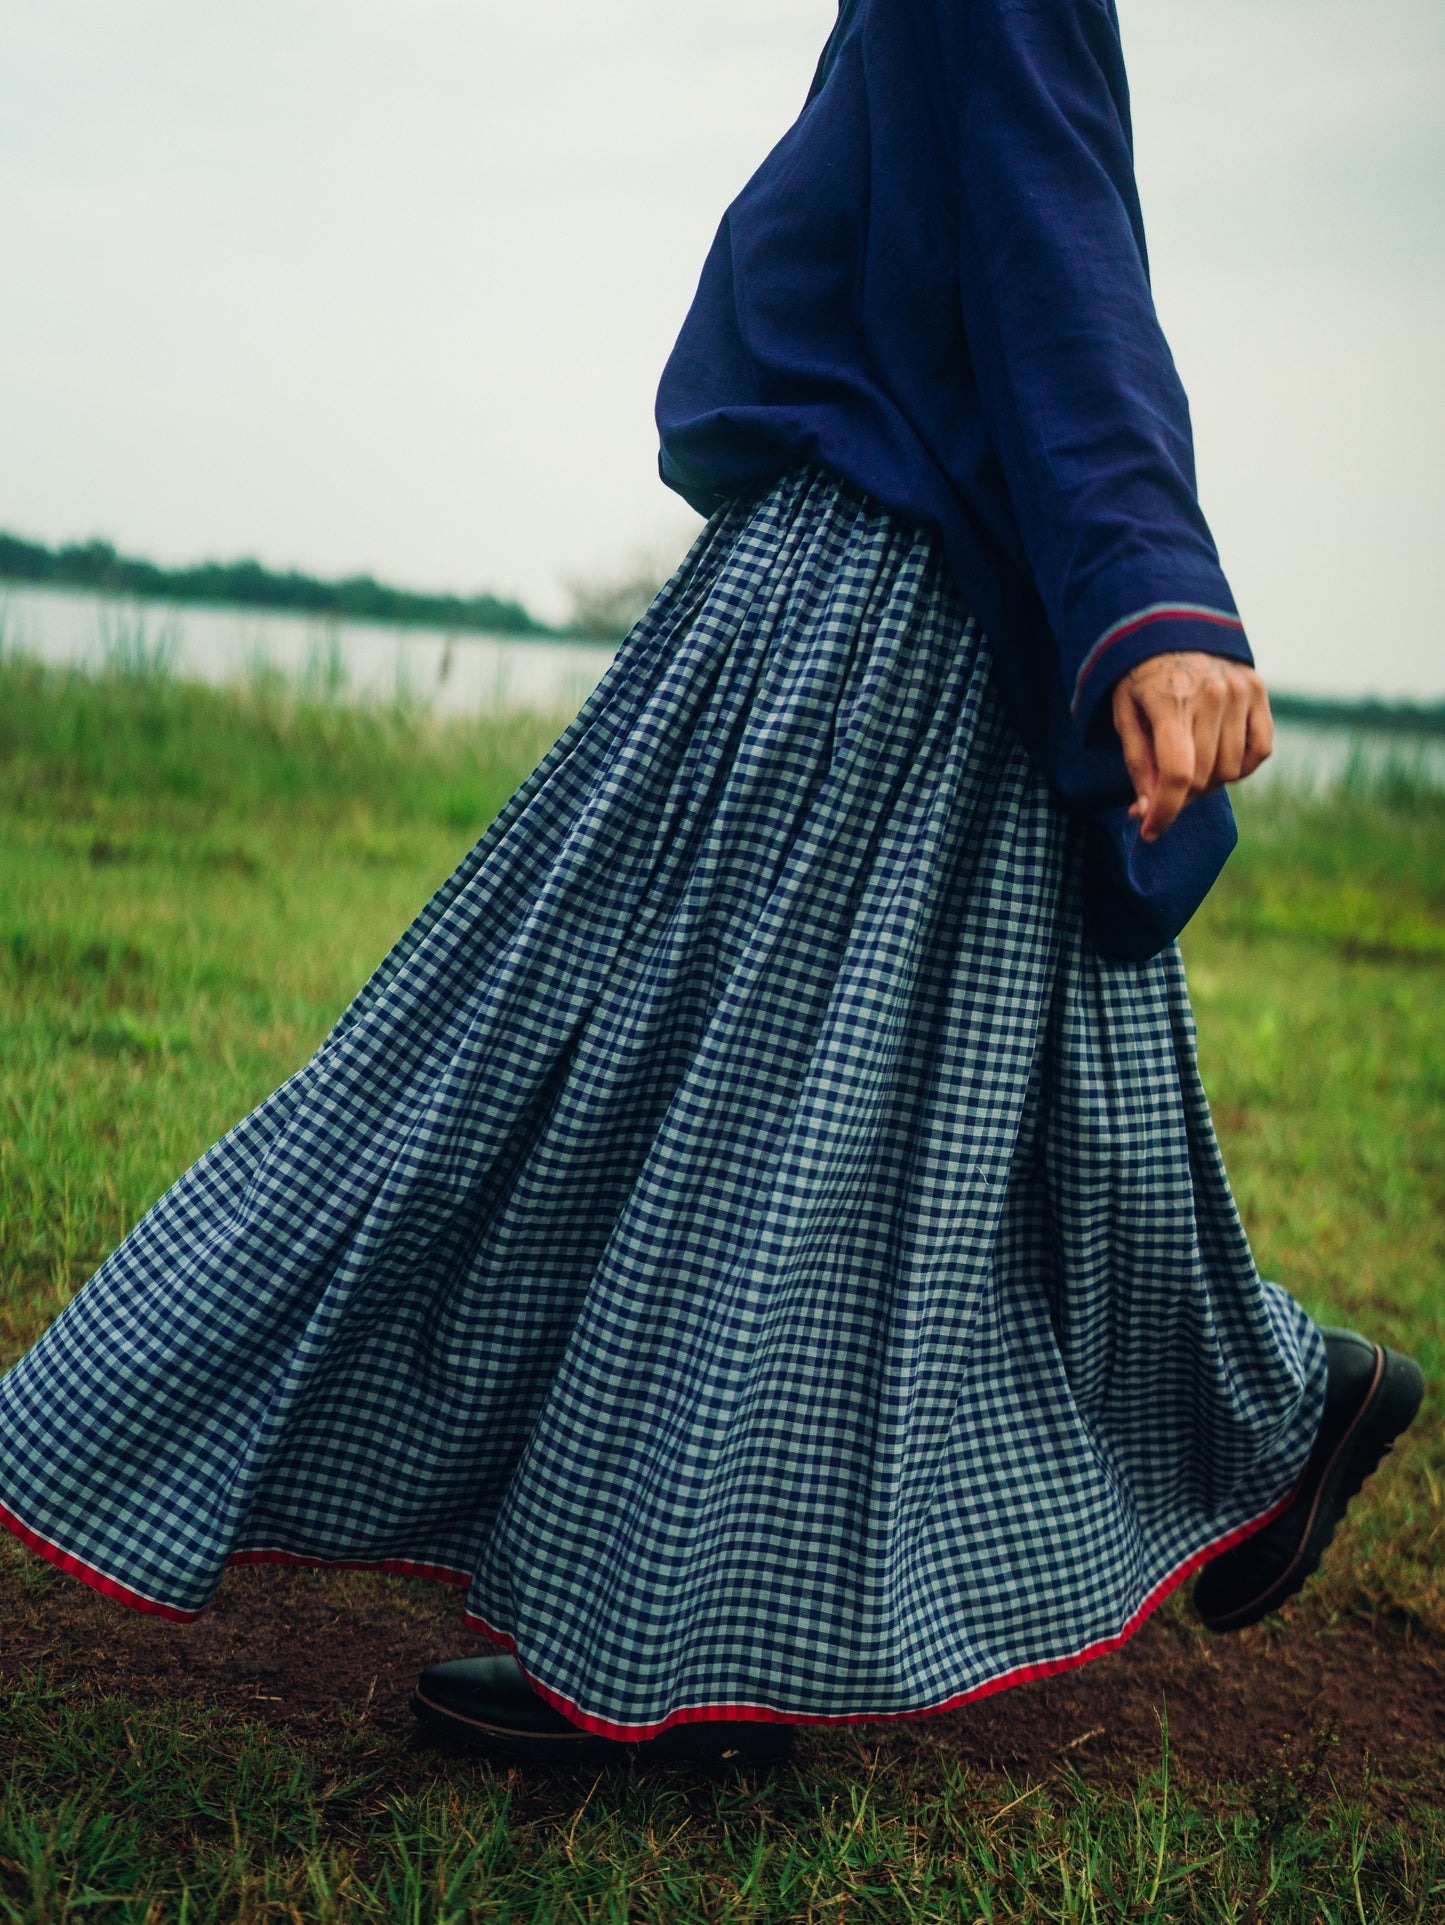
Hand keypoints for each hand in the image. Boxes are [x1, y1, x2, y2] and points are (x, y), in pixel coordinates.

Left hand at [1111, 652, 1272, 842]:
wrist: (1170, 623)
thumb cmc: (1139, 676)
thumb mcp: (1124, 715)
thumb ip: (1138, 763)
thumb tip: (1147, 810)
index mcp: (1171, 701)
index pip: (1177, 773)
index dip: (1165, 811)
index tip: (1150, 831)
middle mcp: (1212, 695)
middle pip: (1204, 777)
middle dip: (1179, 797)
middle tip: (1161, 792)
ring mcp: (1240, 690)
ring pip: (1232, 770)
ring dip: (1209, 781)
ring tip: (1188, 763)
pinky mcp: (1258, 689)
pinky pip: (1260, 751)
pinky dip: (1241, 765)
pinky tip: (1218, 754)